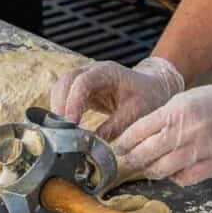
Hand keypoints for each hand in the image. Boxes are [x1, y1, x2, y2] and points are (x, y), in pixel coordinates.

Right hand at [50, 57, 185, 139]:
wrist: (153, 89)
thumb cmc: (148, 96)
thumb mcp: (137, 112)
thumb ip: (116, 126)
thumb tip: (93, 140)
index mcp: (108, 72)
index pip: (83, 82)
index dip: (73, 101)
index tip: (71, 123)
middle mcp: (93, 72)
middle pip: (66, 81)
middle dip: (61, 105)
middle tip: (62, 129)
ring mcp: (85, 79)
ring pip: (61, 88)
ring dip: (58, 108)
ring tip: (62, 130)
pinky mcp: (82, 91)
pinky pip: (65, 96)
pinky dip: (62, 110)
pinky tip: (66, 126)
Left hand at [113, 72, 211, 185]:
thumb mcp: (184, 99)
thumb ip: (162, 118)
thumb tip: (136, 139)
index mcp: (177, 110)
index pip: (140, 130)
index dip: (125, 142)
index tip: (119, 148)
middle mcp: (189, 130)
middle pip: (148, 153)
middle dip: (132, 160)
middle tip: (127, 162)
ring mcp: (203, 149)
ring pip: (164, 169)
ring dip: (151, 171)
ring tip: (147, 168)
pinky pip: (185, 178)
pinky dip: (175, 177)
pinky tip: (173, 171)